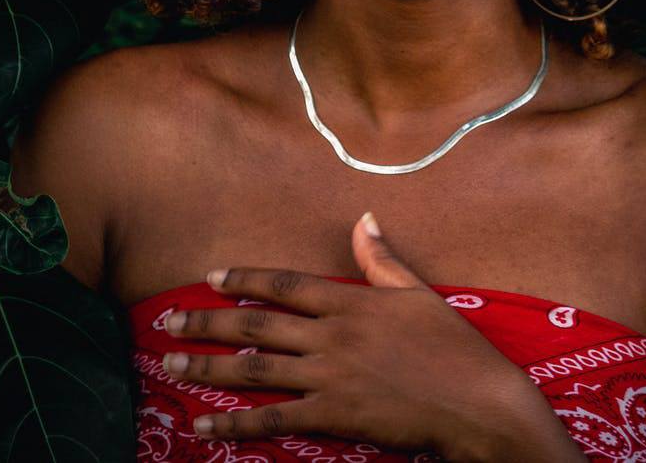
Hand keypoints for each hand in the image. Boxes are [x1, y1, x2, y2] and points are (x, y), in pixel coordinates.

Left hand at [161, 213, 577, 460]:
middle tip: (168, 322)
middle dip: (208, 324)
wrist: (476, 401)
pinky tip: (204, 427)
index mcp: (350, 301)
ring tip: (172, 365)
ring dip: (208, 368)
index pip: (285, 284)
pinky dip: (236, 425)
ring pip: (255, 370)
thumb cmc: (453, 347)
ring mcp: (330, 377)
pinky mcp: (334, 417)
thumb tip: (363, 219)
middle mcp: (332, 335)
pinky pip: (274, 420)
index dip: (246, 279)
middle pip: (257, 326)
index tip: (213, 277)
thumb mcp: (418, 293)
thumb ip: (382, 260)